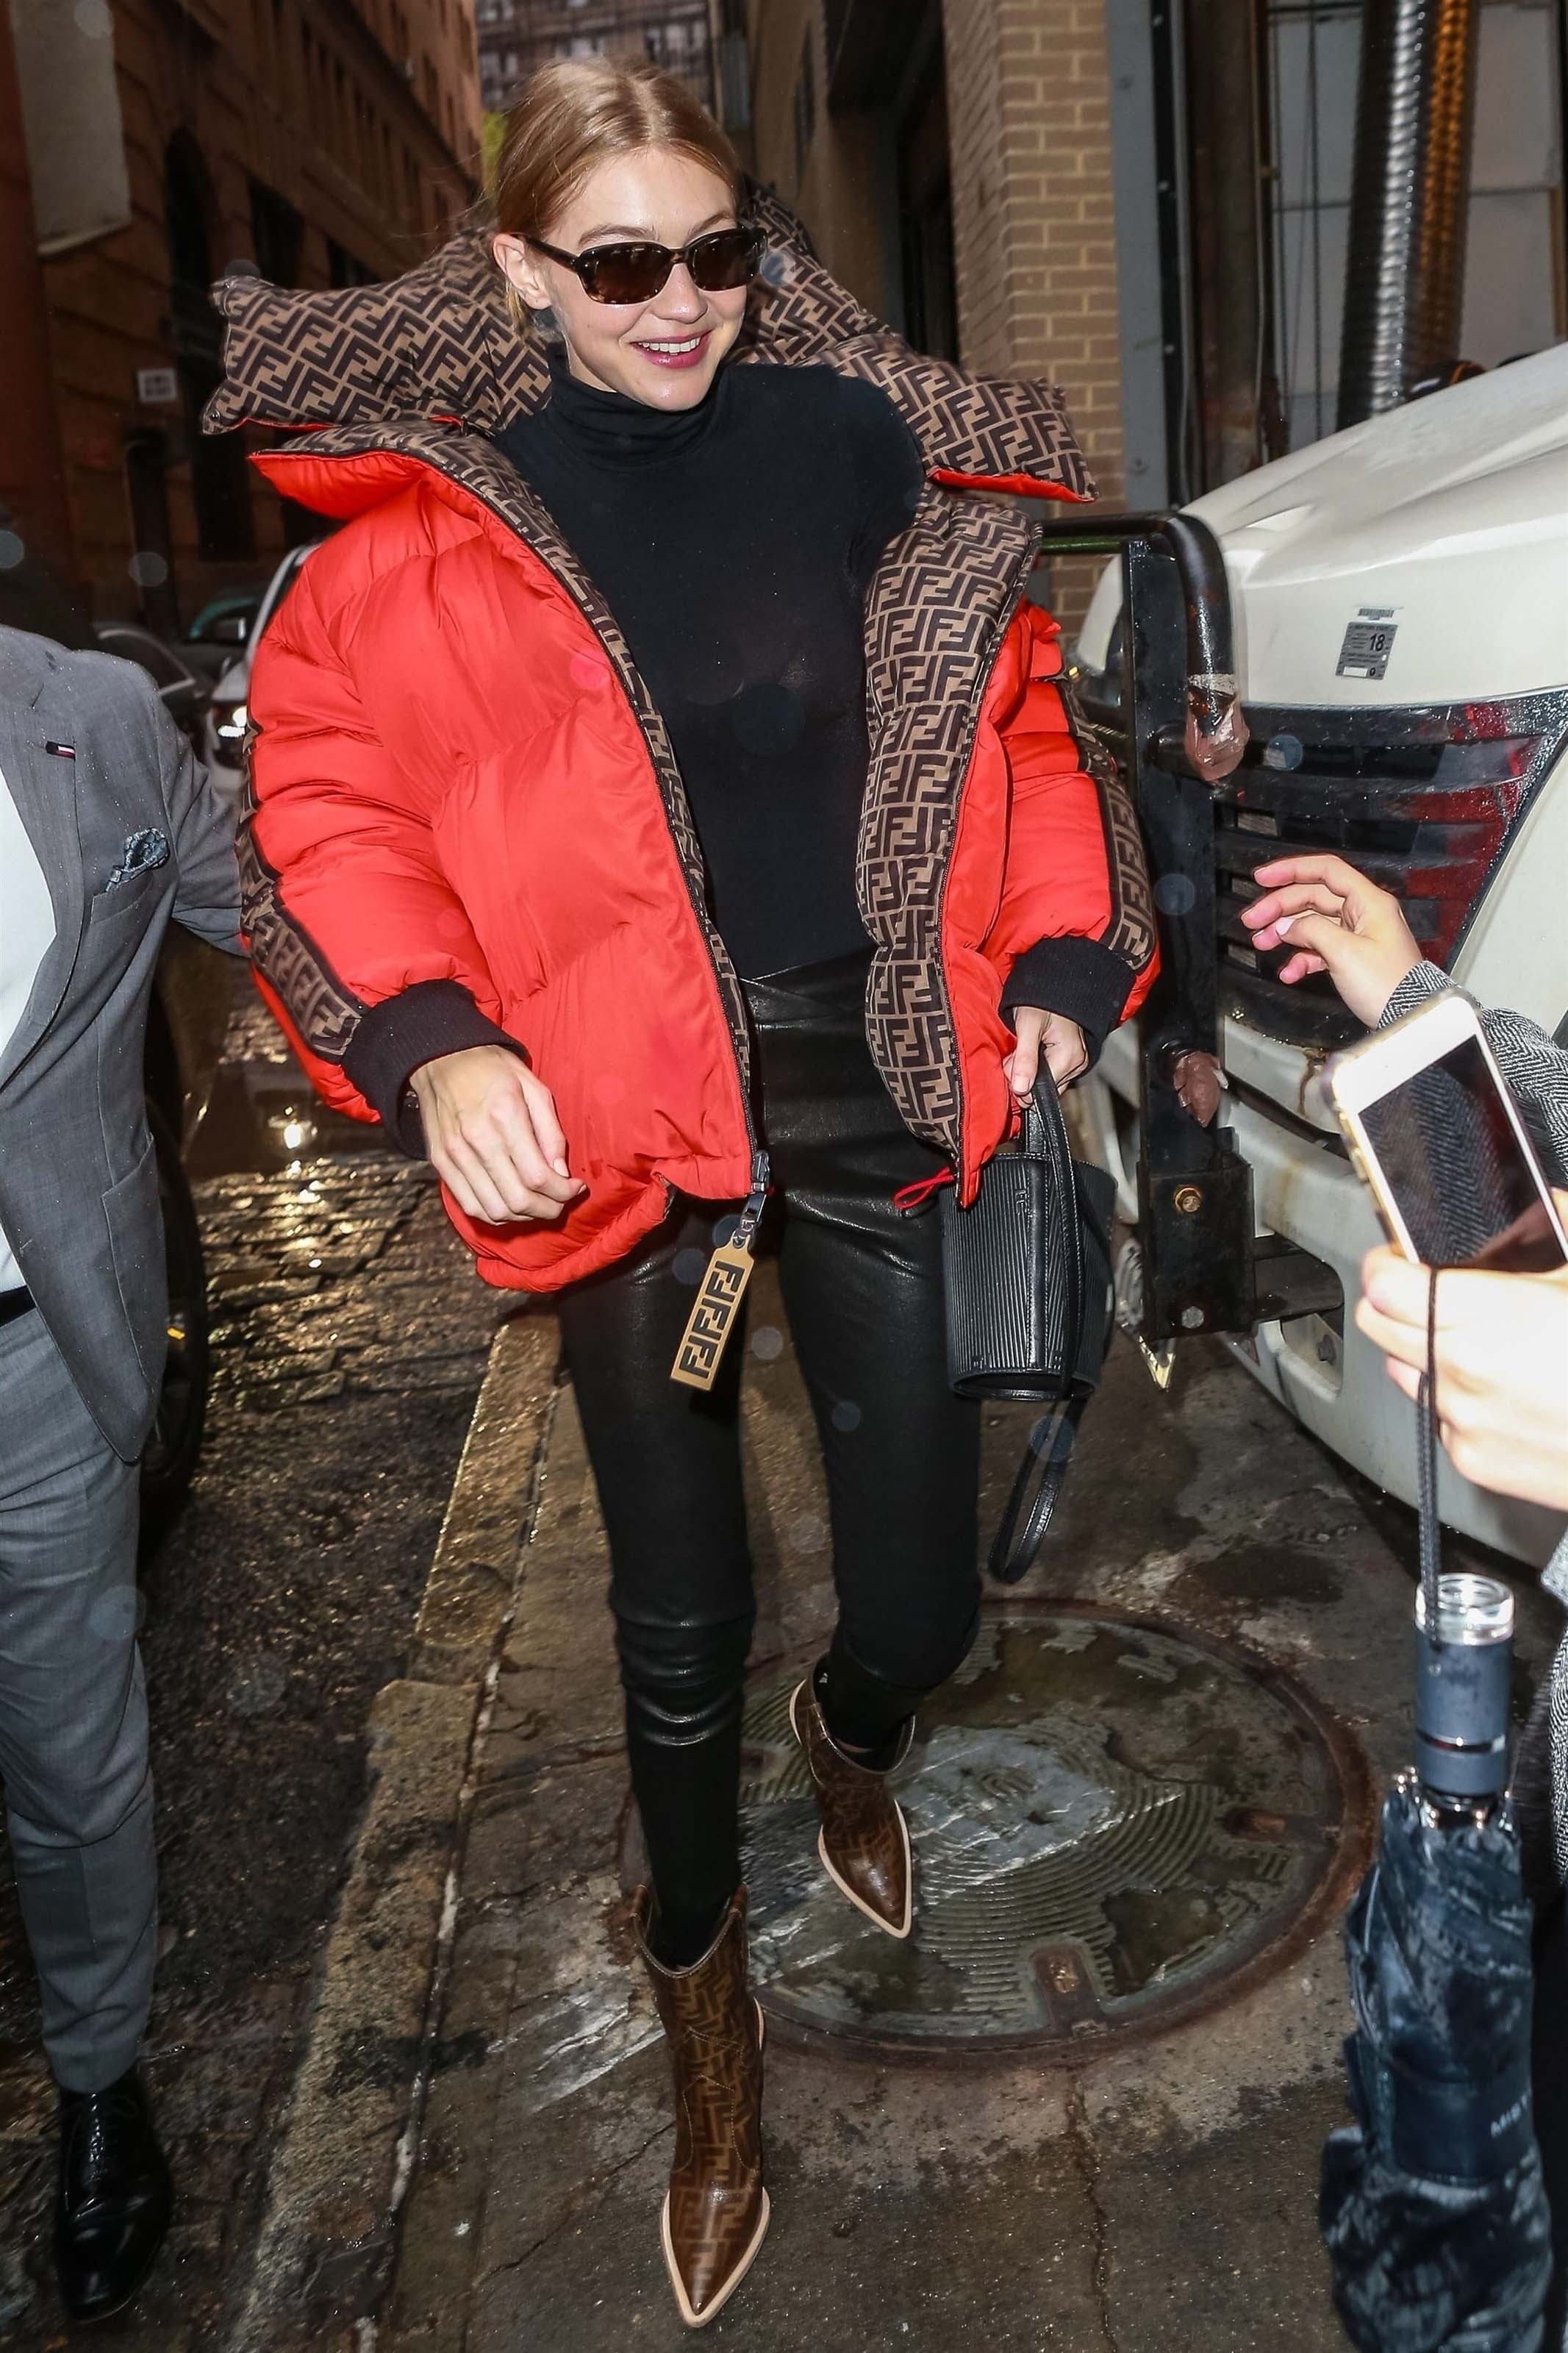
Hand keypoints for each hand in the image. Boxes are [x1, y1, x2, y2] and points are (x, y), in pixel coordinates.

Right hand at [410, 1046, 586, 1226]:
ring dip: (524, 1216)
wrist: (442, 1060)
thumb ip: (551, 1132)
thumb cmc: (494, 1070)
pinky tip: (511, 1204)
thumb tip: (560, 1173)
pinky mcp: (441, 1163)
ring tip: (538, 1204)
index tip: (575, 1188)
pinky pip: (470, 1206)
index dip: (563, 1192)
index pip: (538, 1177)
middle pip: (518, 1200)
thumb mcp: (534, 1087)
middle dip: (548, 1209)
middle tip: (561, 1202)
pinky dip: (496, 1214)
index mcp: (505, 1117)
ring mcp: (455, 1155)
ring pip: (495, 1210)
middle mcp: (478, 1140)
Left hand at [1004, 1008, 1087, 1100]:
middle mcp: (1078, 1063)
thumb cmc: (1041, 999)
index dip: (1021, 1081)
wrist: (1054, 983)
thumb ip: (1025, 1059)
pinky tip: (1034, 1049)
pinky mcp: (1073, 1058)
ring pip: (1047, 1081)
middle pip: (1044, 1087)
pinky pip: (1052, 1072)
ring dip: (1030, 1070)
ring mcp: (1077, 1062)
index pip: (1041, 1090)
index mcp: (1069, 1057)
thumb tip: (1021, 1089)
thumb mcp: (1027, 1026)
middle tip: (1017, 1051)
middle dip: (1024, 1075)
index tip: (1011, 1063)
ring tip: (1026, 1046)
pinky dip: (1039, 1065)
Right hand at [1239, 854, 1422, 1024]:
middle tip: (1252, 920)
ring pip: (1312, 924)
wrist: (1410, 1018)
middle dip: (1279, 908)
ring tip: (1261, 943)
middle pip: (1313, 898)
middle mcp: (1363, 914)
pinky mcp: (1353, 958)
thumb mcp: (1345, 952)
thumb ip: (1311, 931)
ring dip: (1285, 933)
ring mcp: (1358, 936)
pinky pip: (1320, 950)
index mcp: (1369, 902)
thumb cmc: (1388, 985)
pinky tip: (1288, 972)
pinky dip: (1301, 958)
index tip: (1262, 878)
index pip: (1326, 871)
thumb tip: (1287, 927)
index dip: (1291, 870)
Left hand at [1355, 1202, 1567, 1511]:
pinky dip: (1457, 1400)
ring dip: (1424, 1351)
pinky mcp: (1472, 1460)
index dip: (1387, 1262)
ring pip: (1404, 1370)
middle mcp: (1460, 1370)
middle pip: (1377, 1324)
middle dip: (1395, 1301)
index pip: (1383, 1283)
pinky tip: (1505, 1391)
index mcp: (1483, 1317)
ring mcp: (1462, 1419)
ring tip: (1479, 1344)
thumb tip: (1553, 1200)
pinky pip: (1439, 1417)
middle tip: (1432, 1292)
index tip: (1401, 1256)